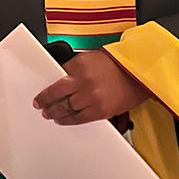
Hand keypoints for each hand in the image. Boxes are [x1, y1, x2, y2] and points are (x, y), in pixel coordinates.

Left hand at [33, 50, 149, 125]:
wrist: (138, 73)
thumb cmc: (118, 63)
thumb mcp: (91, 58)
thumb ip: (75, 68)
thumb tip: (62, 77)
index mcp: (80, 64)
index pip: (57, 76)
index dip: (48, 86)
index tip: (42, 91)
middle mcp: (83, 81)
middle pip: (57, 93)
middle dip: (45, 100)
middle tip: (39, 104)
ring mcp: (91, 97)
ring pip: (66, 107)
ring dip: (55, 112)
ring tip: (49, 114)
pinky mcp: (101, 110)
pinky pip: (80, 118)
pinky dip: (69, 120)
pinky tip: (63, 120)